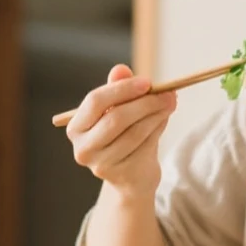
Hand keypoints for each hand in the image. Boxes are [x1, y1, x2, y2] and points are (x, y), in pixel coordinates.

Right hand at [67, 64, 176, 196]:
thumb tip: (120, 69)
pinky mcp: (123, 175)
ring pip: (135, 132)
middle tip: (168, 93)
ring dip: (156, 115)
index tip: (147, 82)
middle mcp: (83, 148)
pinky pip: (146, 146)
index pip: (95, 101)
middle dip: (145, 103)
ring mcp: (101, 165)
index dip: (122, 89)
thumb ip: (118, 89)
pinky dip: (158, 129)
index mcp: (76, 128)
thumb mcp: (119, 109)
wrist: (132, 176)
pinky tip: (163, 120)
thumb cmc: (122, 135)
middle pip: (116, 118)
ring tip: (169, 104)